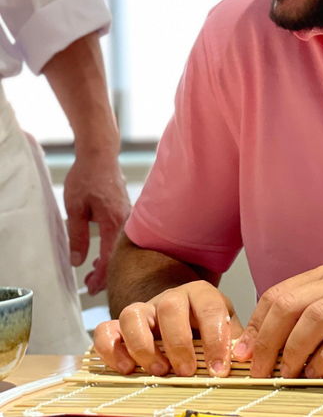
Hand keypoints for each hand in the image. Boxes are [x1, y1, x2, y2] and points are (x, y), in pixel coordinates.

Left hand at [64, 151, 130, 293]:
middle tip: (90, 285)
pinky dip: (114, 247)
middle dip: (106, 274)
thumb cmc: (87, 177)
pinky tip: (103, 251)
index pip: (111, 258)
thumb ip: (78, 236)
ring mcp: (129, 214)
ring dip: (110, 260)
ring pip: (122, 246)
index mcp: (114, 221)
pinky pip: (124, 235)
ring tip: (93, 271)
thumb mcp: (75, 208)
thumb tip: (79, 261)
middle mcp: (126, 220)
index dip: (101, 277)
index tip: (90, 288)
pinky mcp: (127, 210)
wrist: (100, 153)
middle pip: (120, 255)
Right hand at [93, 281, 243, 376]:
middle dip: (178, 342)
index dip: (215, 338)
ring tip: (158, 370)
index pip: (210, 307)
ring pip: (133, 313)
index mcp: (201, 295)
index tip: (219, 369)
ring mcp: (143, 310)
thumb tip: (245, 360)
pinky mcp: (120, 327)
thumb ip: (234, 341)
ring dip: (144, 345)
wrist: (180, 316)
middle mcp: (170, 298)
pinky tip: (127, 369)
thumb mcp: (225, 328)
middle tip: (186, 371)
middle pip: (170, 305)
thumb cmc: (205, 326)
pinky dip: (111, 349)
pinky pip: (105, 330)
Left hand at [233, 266, 322, 375]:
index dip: (258, 324)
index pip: (279, 294)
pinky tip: (318, 372)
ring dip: (294, 349)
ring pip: (315, 318)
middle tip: (260, 369)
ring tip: (287, 373)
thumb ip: (307, 315)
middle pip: (291, 304)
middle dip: (269, 339)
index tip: (245, 352)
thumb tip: (264, 343)